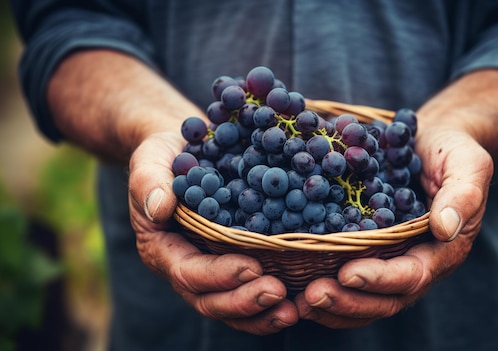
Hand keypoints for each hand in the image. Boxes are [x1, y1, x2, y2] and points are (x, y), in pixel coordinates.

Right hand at [127, 131, 298, 334]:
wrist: (184, 151)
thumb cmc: (165, 155)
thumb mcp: (151, 159)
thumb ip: (149, 180)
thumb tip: (159, 208)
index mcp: (162, 248)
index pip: (188, 272)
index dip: (219, 275)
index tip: (253, 266)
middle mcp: (186, 266)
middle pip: (210, 300)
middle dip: (244, 301)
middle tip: (278, 292)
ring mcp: (211, 269)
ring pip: (231, 305)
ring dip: (261, 313)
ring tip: (292, 311)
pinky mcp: (235, 262)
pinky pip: (250, 290)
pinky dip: (272, 302)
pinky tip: (298, 301)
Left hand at [295, 128, 492, 327]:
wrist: (432, 143)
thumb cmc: (453, 152)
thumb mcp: (468, 164)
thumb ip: (463, 194)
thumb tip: (445, 228)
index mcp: (443, 250)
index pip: (413, 275)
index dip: (381, 279)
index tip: (348, 273)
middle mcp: (417, 263)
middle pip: (385, 299)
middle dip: (349, 301)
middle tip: (312, 295)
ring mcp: (392, 261)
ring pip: (365, 299)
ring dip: (333, 305)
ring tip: (299, 300)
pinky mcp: (370, 252)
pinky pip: (350, 280)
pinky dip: (328, 287)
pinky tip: (297, 287)